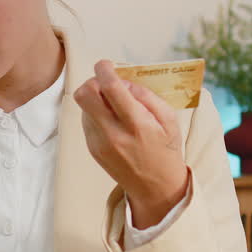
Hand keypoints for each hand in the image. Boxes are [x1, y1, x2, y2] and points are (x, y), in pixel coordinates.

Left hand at [74, 60, 189, 228]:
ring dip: (96, 99)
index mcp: (136, 124)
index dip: (104, 69)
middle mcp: (114, 134)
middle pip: (84, 95)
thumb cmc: (166, 149)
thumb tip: (122, 80)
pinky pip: (87, 121)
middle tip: (107, 83)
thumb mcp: (168, 119)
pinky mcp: (92, 149)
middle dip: (93, 81)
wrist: (156, 188)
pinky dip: (97, 114)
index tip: (106, 64)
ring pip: (83, 106)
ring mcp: (99, 143)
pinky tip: (113, 122)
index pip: (110, 88)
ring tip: (116, 107)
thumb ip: (146, 95)